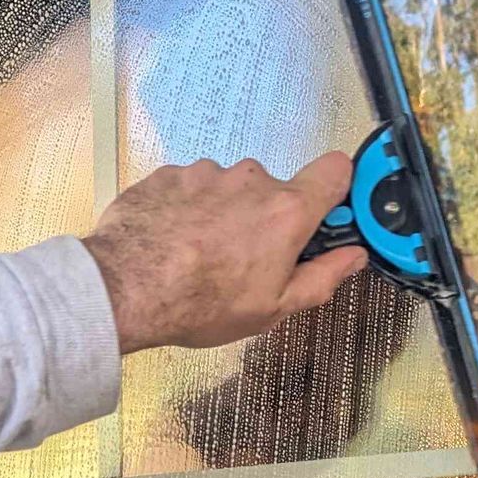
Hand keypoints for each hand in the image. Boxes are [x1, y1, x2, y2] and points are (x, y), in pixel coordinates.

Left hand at [83, 155, 365, 353]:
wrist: (126, 289)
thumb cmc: (200, 303)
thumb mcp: (273, 307)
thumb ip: (322, 277)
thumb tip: (352, 258)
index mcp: (287, 210)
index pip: (337, 170)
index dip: (336, 190)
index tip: (327, 215)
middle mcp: (251, 179)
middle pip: (274, 190)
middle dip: (264, 220)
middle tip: (244, 262)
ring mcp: (207, 173)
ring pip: (229, 191)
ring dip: (221, 216)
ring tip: (199, 258)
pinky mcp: (169, 174)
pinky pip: (190, 190)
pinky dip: (186, 212)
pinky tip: (172, 245)